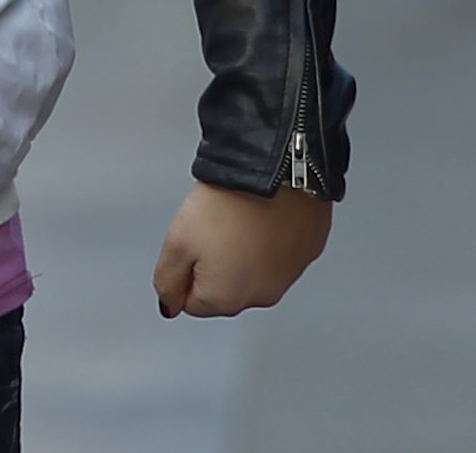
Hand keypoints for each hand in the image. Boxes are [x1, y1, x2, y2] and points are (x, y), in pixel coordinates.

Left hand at [152, 180, 330, 318]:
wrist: (274, 170)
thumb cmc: (229, 201)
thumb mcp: (176, 241)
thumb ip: (167, 281)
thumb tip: (170, 304)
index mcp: (227, 298)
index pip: (193, 301)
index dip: (189, 269)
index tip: (197, 243)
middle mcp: (262, 295)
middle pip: (228, 289)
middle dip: (219, 265)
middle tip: (220, 229)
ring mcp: (290, 275)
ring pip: (257, 272)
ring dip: (248, 253)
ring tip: (244, 219)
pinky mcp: (308, 251)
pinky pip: (283, 254)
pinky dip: (274, 240)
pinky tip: (267, 217)